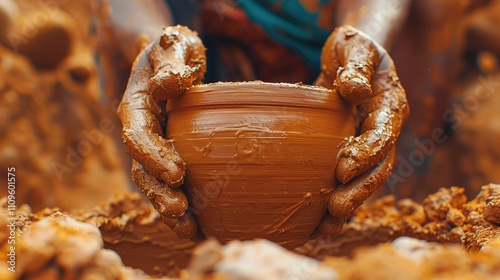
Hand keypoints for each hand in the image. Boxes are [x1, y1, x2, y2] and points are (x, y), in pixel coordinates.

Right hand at [118, 26, 205, 239]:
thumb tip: (168, 85)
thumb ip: (170, 62)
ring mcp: (151, 147)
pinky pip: (166, 185)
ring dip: (167, 207)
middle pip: (141, 168)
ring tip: (189, 229)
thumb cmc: (171, 51)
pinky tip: (197, 226)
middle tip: (181, 209)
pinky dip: (179, 208)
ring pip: (152, 183)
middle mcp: (139, 131)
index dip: (153, 155)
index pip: (138, 134)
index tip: (178, 173)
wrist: (166, 60)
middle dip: (159, 192)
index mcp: (136, 105)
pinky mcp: (165, 156)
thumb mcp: (172, 46)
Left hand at [314, 25, 408, 233]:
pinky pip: (349, 181)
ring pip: (365, 181)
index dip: (366, 153)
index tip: (342, 169)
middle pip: (378, 167)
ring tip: (327, 226)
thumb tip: (355, 89)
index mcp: (389, 106)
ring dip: (349, 205)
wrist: (351, 59)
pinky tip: (319, 224)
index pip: (382, 134)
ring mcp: (368, 145)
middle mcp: (383, 130)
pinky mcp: (351, 152)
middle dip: (359, 190)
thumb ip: (357, 66)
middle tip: (335, 208)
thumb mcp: (356, 47)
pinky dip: (336, 202)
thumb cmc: (353, 49)